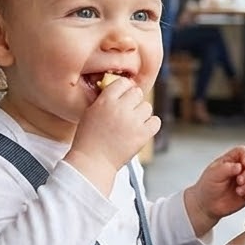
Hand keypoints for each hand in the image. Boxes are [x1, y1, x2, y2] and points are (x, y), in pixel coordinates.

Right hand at [66, 77, 158, 193]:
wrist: (92, 161)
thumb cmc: (88, 139)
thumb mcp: (90, 112)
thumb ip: (105, 100)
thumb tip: (121, 92)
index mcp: (105, 101)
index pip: (123, 83)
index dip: (124, 90)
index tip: (123, 97)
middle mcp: (120, 108)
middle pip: (137, 93)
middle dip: (133, 101)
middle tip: (127, 112)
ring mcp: (133, 121)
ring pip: (147, 107)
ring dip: (141, 114)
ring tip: (132, 124)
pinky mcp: (142, 134)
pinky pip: (155, 121)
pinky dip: (150, 125)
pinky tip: (142, 129)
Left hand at [183, 146, 244, 236]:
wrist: (206, 205)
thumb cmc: (207, 188)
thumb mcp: (212, 175)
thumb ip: (226, 168)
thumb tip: (239, 166)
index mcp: (230, 161)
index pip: (243, 152)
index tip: (244, 164)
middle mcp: (240, 170)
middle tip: (239, 181)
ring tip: (239, 191)